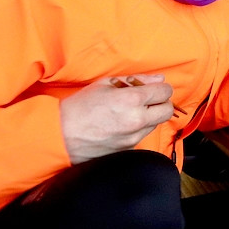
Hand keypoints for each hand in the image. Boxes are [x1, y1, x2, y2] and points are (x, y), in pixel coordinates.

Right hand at [59, 74, 175, 163]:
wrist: (60, 135)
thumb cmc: (80, 107)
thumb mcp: (105, 84)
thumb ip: (137, 80)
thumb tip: (159, 79)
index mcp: (132, 100)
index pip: (165, 92)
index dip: (160, 88)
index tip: (152, 88)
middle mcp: (137, 120)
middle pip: (168, 110)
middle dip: (161, 103)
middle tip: (147, 100)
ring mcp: (134, 137)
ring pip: (156, 123)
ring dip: (149, 116)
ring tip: (128, 112)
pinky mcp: (129, 149)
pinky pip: (142, 135)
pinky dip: (138, 128)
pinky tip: (121, 125)